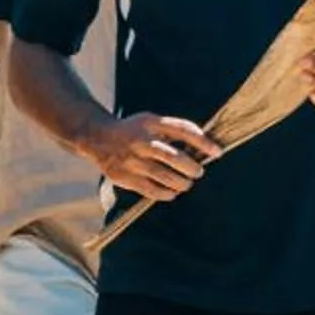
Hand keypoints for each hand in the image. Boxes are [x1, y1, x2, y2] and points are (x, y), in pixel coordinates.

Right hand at [88, 113, 221, 201]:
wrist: (97, 137)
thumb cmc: (133, 130)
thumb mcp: (150, 121)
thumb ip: (173, 130)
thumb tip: (203, 145)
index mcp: (150, 122)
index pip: (182, 129)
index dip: (203, 141)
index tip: (217, 151)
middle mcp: (141, 140)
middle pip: (174, 156)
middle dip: (192, 167)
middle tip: (199, 172)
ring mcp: (132, 159)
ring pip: (164, 176)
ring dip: (181, 182)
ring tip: (187, 184)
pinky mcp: (124, 176)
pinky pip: (150, 189)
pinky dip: (165, 193)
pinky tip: (172, 193)